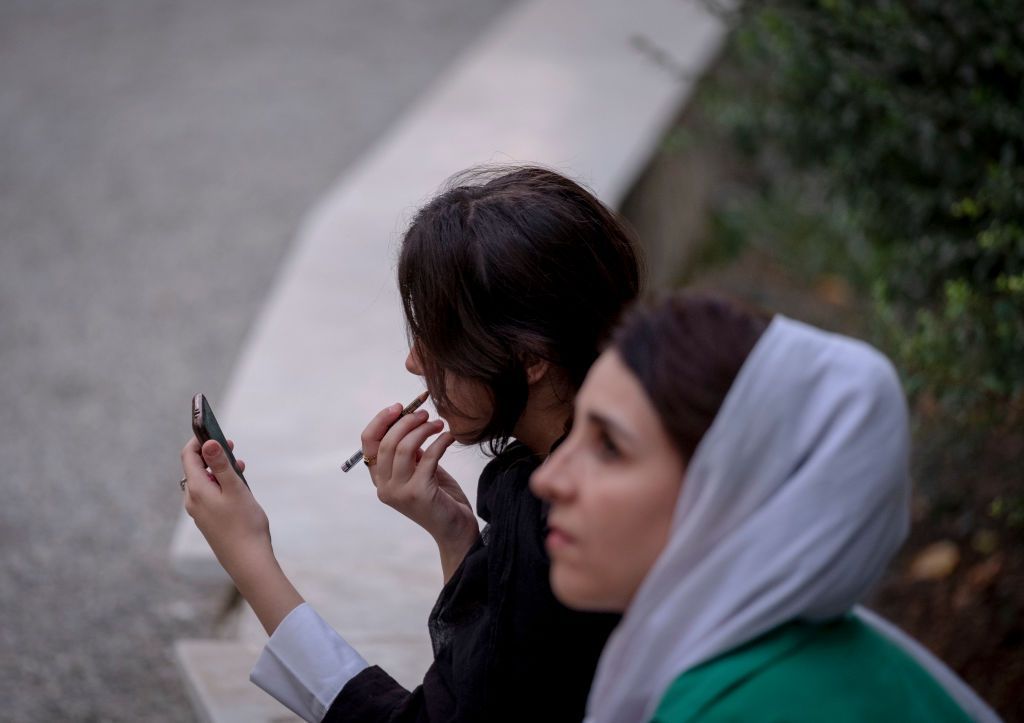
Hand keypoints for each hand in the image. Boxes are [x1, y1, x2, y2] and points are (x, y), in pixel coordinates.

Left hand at [181, 436, 271, 578]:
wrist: (248, 560)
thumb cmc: (244, 523)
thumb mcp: (235, 489)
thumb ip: (221, 464)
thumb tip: (207, 442)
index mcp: (196, 490)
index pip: (189, 456)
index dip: (199, 440)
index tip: (214, 430)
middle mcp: (193, 500)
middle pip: (196, 468)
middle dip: (212, 454)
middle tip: (231, 445)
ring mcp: (199, 511)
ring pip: (204, 481)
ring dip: (219, 469)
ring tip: (240, 466)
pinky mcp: (208, 520)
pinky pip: (209, 494)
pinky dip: (221, 484)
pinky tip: (237, 488)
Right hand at [361, 405, 479, 566]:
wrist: (455, 529)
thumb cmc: (438, 497)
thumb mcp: (419, 470)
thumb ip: (409, 451)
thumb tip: (410, 418)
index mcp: (380, 480)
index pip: (368, 443)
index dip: (381, 420)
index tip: (399, 407)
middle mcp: (384, 487)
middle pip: (386, 443)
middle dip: (407, 422)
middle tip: (425, 414)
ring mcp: (400, 492)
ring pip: (404, 448)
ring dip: (423, 430)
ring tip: (438, 424)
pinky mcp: (419, 493)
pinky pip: (428, 457)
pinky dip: (439, 442)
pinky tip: (449, 437)